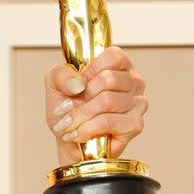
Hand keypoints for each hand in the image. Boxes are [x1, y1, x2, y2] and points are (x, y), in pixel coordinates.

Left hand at [43, 47, 147, 165]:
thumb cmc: (67, 109)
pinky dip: (87, 128)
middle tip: (69, 107)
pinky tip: (79, 133)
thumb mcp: (55, 84)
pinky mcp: (135, 124)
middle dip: (82, 96)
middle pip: (109, 79)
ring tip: (70, 123)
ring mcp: (138, 103)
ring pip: (107, 101)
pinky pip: (108, 121)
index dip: (91, 69)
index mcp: (118, 65)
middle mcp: (132, 81)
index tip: (77, 84)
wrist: (69, 137)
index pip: (113, 55)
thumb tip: (78, 82)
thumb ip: (61, 74)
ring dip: (81, 115)